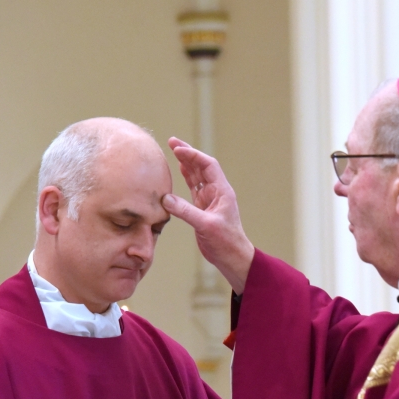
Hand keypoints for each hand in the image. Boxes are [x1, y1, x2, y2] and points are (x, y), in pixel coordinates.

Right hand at [163, 137, 254, 294]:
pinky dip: (185, 178)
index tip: (178, 149)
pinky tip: (179, 170)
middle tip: (172, 141)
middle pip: (201, 167)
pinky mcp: (202, 209)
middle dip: (188, 153)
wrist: (232, 256)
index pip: (208, 166)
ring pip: (197, 176)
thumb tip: (166, 199)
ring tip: (173, 150)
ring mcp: (209, 200)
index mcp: (222, 192)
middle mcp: (216, 192)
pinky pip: (193, 188)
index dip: (193, 155)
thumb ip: (186, 212)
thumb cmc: (225, 241)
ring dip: (186, 163)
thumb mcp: (205, 225)